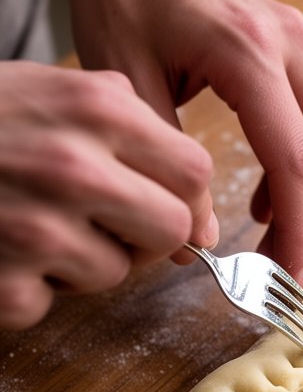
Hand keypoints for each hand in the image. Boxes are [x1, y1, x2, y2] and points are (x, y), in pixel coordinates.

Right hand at [0, 62, 216, 328]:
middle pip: (172, 229)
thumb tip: (192, 188)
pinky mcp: (3, 285)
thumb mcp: (52, 87)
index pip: (194, 170)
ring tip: (34, 227)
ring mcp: (37, 230)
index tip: (161, 200)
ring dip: (82, 262)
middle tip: (107, 224)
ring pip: (113, 273)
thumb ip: (126, 121)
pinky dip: (26, 289)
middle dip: (145, 233)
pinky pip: (48, 304)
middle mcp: (74, 167)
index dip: (183, 193)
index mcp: (97, 109)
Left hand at [67, 0, 302, 292]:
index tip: (284, 280)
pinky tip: (270, 204)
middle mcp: (291, 43)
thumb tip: (201, 243)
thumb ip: (169, 168)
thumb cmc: (120, 0)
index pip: (296, 159)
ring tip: (296, 254)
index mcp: (247, 51)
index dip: (300, 229)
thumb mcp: (126, 87)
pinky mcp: (300, 48)